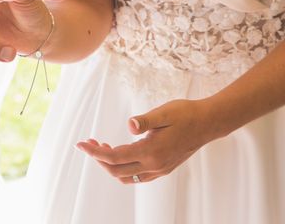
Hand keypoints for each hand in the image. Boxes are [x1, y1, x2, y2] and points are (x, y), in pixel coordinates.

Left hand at [76, 99, 213, 183]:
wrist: (208, 123)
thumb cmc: (185, 114)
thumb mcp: (164, 112)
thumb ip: (145, 120)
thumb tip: (130, 125)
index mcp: (152, 151)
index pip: (114, 158)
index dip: (94, 152)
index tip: (80, 144)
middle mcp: (155, 165)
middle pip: (117, 170)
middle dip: (98, 158)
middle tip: (89, 142)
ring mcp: (160, 169)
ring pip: (127, 177)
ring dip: (111, 165)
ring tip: (102, 147)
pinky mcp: (164, 168)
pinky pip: (138, 176)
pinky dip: (124, 168)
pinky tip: (119, 153)